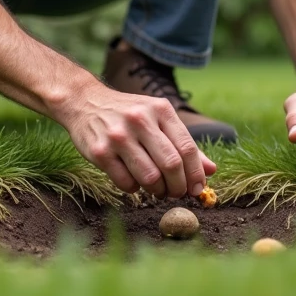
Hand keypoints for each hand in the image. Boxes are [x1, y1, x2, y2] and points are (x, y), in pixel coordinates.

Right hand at [59, 85, 216, 197]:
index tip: (198, 189)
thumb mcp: (158, 118)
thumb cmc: (129, 114)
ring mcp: (118, 136)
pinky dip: (135, 189)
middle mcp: (140, 120)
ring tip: (157, 189)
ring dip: (158, 191)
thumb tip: (211, 170)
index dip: (196, 174)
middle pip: (171, 164)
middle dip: (178, 187)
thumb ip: (183, 144)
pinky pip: (126, 183)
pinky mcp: (99, 151)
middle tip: (177, 193)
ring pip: (150, 177)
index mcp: (160, 110)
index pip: (187, 148)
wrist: (85, 102)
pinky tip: (134, 181)